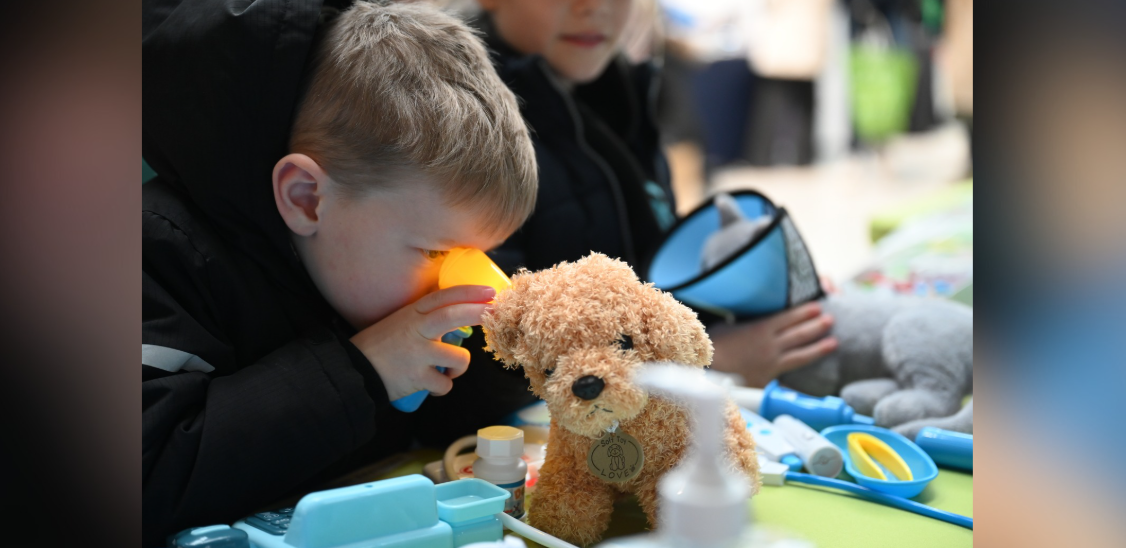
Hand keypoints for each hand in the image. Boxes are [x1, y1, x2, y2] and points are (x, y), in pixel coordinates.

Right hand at [350, 285, 494, 400]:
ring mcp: (417, 354)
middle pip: (451, 316)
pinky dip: (442, 387)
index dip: (469, 293)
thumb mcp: (401, 321)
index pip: (444, 297)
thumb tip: (461, 312)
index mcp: (412, 313)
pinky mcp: (417, 377)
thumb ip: (427, 317)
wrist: (355, 371)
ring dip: (459, 367)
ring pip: (458, 358)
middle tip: (495, 314)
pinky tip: (430, 385)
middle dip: (476, 313)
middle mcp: (415, 330)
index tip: (490, 292)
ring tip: (447, 370)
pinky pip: (444, 384)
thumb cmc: (382, 346)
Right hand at [709, 302, 837, 387]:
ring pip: (800, 355)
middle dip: (816, 327)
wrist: (708, 371)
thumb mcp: (728, 324)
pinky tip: (814, 381)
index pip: (788, 318)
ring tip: (832, 343)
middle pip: (798, 335)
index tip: (817, 307)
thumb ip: (745, 321)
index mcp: (760, 329)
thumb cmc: (713, 345)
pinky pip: (789, 377)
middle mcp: (770, 346)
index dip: (804, 312)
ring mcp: (771, 363)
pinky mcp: (768, 379)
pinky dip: (802, 377)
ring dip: (818, 348)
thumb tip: (752, 316)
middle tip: (830, 320)